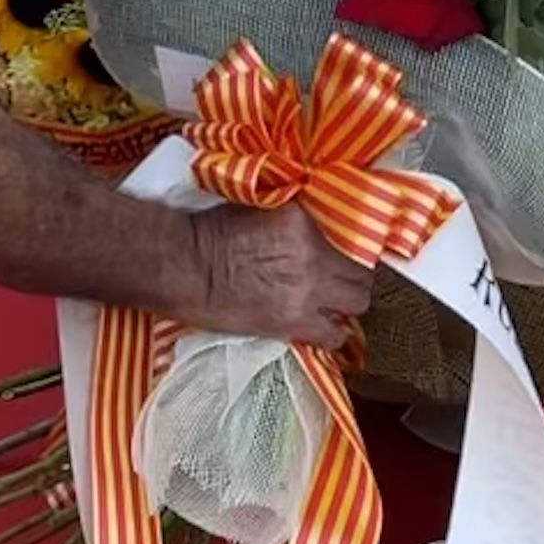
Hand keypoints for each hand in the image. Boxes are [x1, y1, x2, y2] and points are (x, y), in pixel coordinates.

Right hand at [189, 204, 375, 346]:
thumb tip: (315, 229)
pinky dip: (331, 333)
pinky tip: (320, 328)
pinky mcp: (295, 322)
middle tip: (339, 280)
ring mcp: (307, 290)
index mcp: (302, 221)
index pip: (350, 233)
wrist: (183, 268)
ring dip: (346, 303)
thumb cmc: (208, 235)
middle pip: (361, 270)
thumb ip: (294, 219)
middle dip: (352, 276)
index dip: (348, 246)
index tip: (342, 253)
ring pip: (357, 302)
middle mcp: (313, 254)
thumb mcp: (258, 208)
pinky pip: (334, 335)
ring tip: (332, 305)